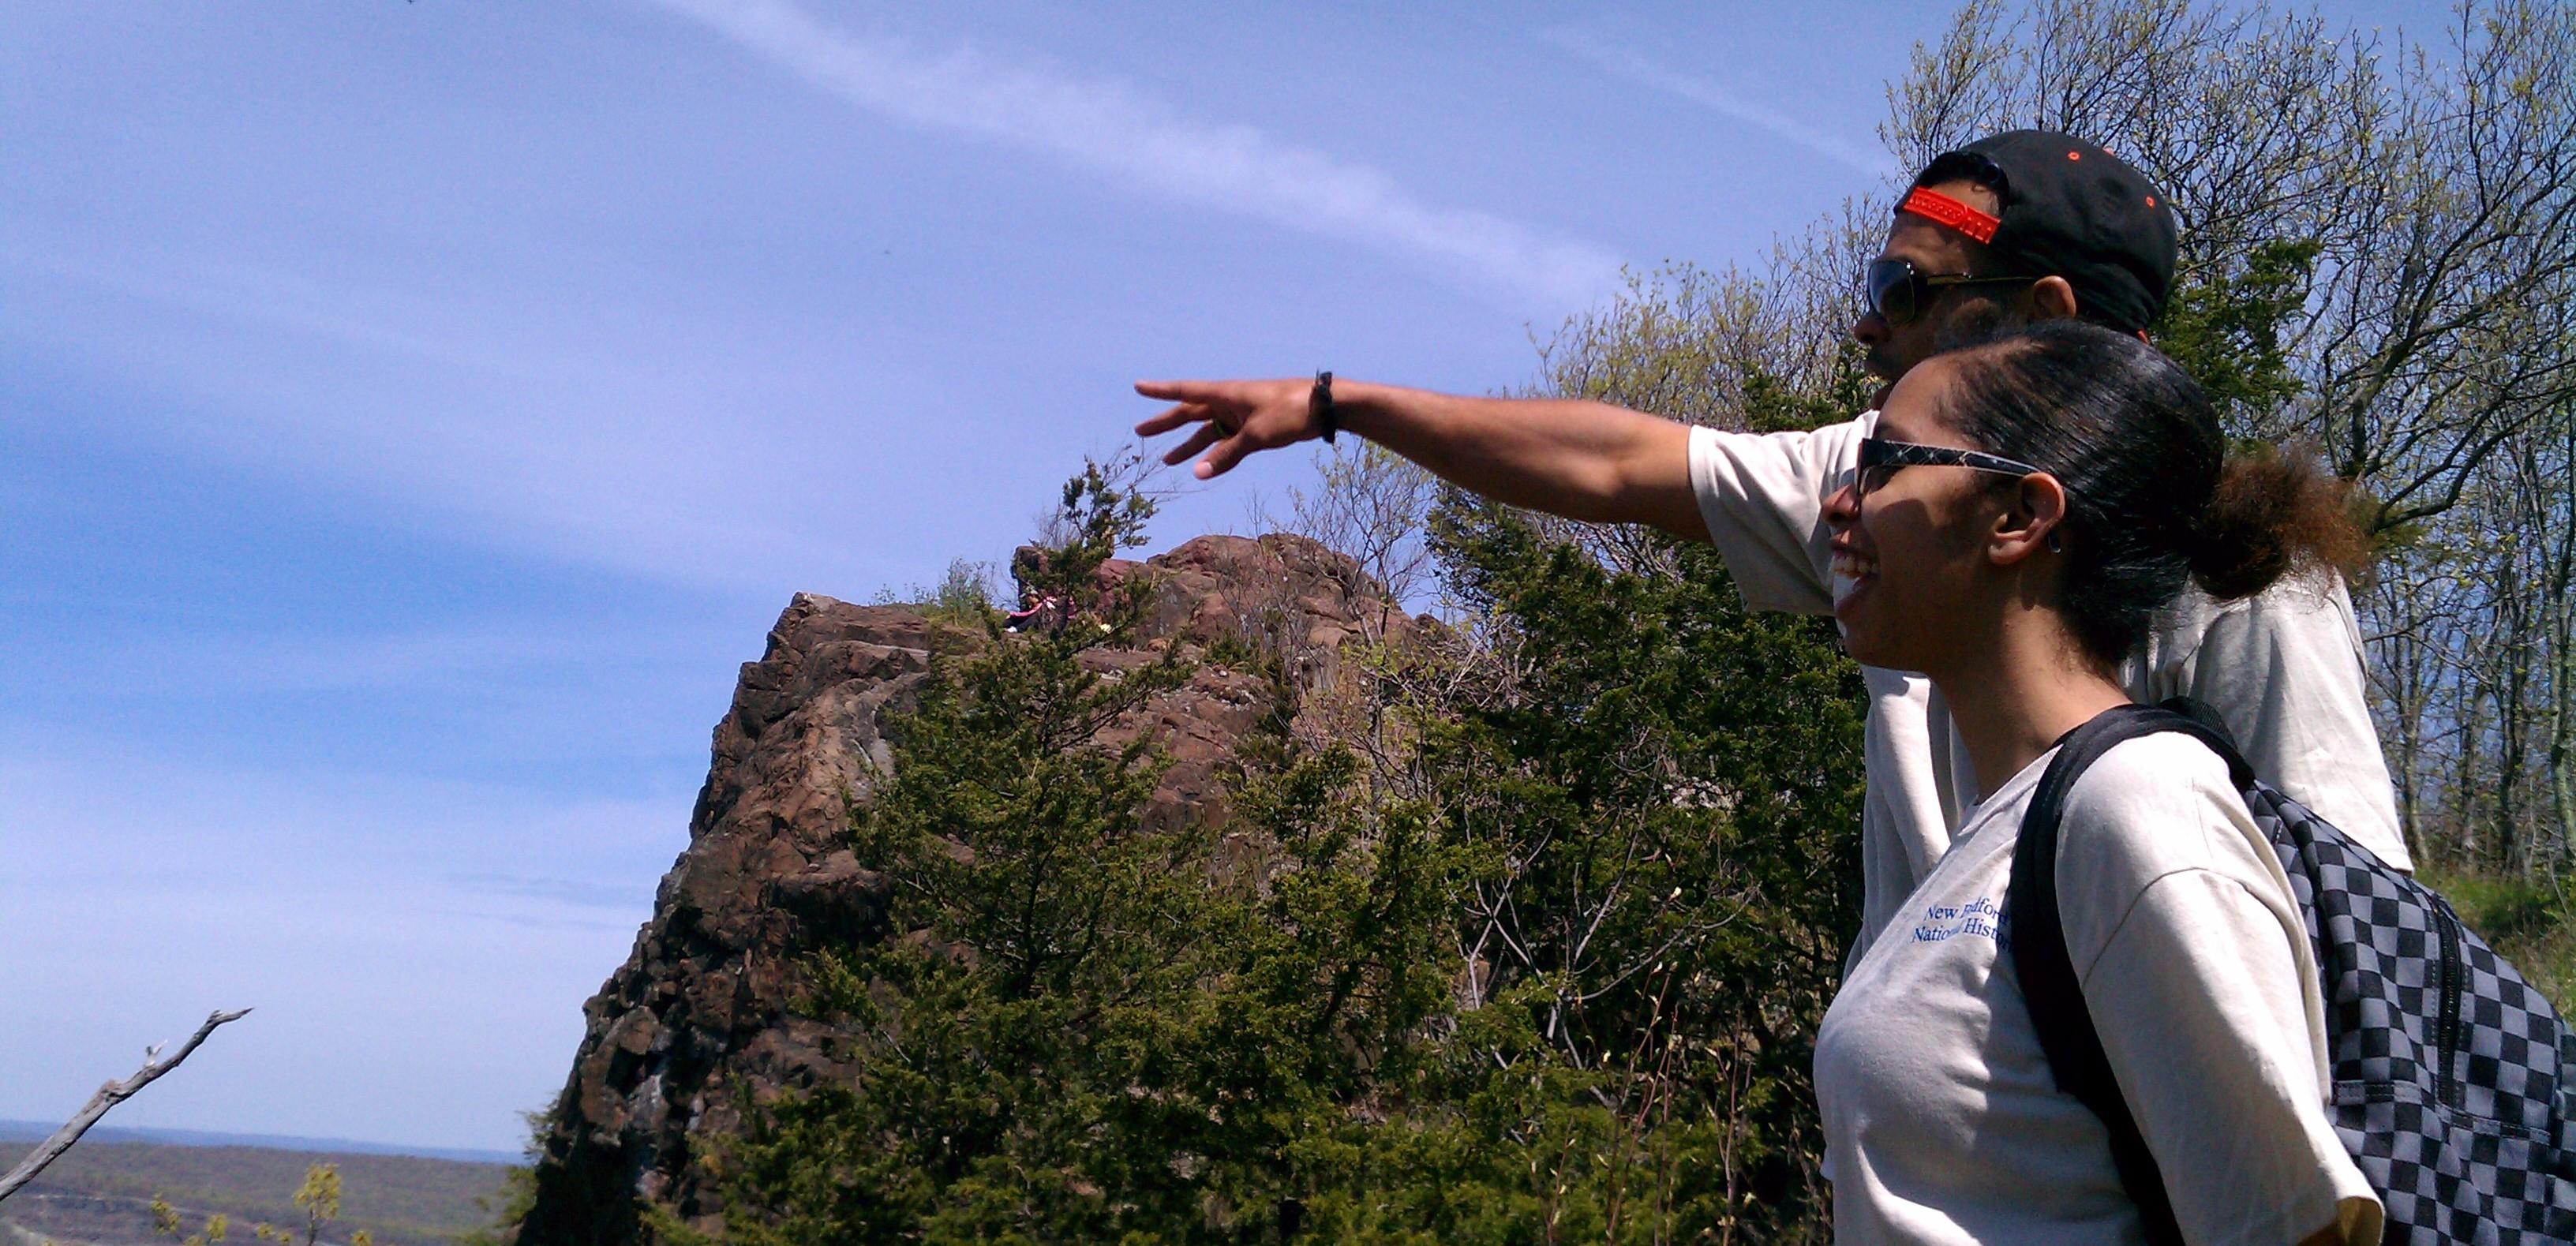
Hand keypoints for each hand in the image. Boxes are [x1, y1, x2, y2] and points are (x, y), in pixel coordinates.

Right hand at [1132, 378, 1317, 479]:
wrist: (1325, 407)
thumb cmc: (1290, 412)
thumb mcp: (1256, 435)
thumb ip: (1227, 455)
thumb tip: (1198, 473)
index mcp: (1226, 394)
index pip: (1184, 391)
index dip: (1160, 391)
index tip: (1138, 387)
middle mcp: (1229, 402)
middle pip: (1190, 412)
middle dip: (1166, 423)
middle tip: (1141, 432)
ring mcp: (1242, 414)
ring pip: (1208, 430)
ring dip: (1189, 444)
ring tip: (1168, 460)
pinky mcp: (1255, 426)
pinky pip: (1227, 440)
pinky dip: (1214, 452)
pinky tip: (1204, 466)